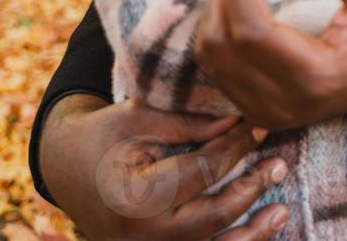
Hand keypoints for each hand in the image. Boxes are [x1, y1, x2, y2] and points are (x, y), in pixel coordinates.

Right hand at [38, 94, 289, 239]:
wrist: (64, 169)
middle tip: (279, 164)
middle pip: (212, 217)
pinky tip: (257, 230)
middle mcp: (140, 236)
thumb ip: (187, 122)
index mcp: (133, 196)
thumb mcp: (137, 117)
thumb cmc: (103, 136)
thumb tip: (240, 122)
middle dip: (251, 189)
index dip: (236, 148)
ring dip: (253, 233)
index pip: (200, 172)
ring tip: (282, 211)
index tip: (260, 126)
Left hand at [192, 0, 346, 130]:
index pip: (252, 33)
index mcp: (319, 78)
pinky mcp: (258, 112)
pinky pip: (216, 68)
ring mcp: (269, 114)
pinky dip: (218, 31)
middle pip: (223, 45)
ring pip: (211, 58)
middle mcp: (287, 105)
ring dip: (215, 11)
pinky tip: (237, 6)